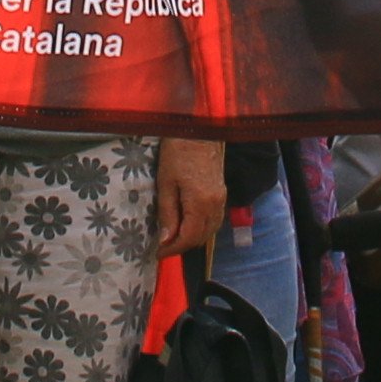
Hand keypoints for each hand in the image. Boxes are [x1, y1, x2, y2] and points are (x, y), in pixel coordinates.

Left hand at [153, 135, 226, 257]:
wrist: (200, 129)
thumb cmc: (178, 152)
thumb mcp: (166, 183)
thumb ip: (167, 213)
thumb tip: (165, 239)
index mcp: (201, 203)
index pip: (189, 238)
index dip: (172, 249)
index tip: (157, 252)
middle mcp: (216, 205)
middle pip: (201, 238)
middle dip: (182, 246)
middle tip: (163, 247)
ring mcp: (221, 199)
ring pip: (210, 230)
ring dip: (193, 238)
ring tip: (173, 238)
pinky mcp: (222, 192)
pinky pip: (214, 220)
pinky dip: (202, 228)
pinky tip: (189, 225)